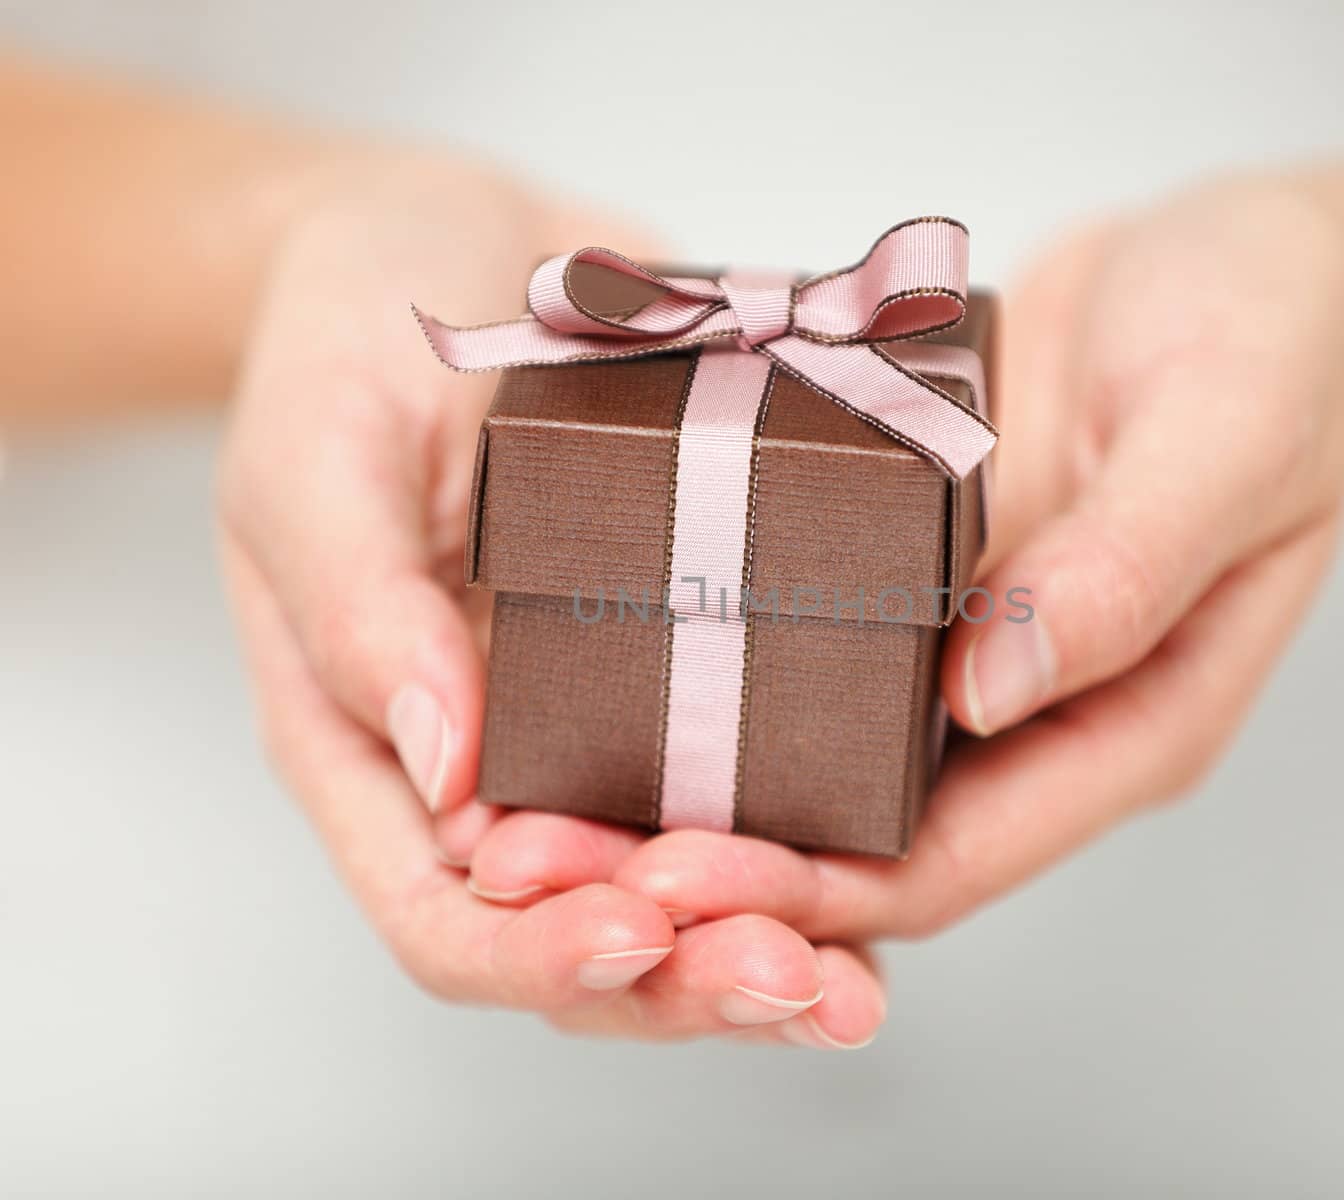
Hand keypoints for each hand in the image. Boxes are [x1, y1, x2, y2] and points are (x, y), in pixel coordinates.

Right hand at [218, 158, 884, 1045]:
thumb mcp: (316, 449)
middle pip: (586, 930)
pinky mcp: (691, 656)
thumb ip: (356, 606)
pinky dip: (816, 827)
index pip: (445, 915)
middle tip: (808, 987)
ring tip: (863, 976)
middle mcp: (495, 758)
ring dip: (775, 940)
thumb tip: (443, 771)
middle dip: (693, 980)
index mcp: (376, 741)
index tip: (641, 933)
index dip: (539, 952)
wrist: (459, 244)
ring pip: (683, 883)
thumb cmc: (348, 338)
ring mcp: (599, 717)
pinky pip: (753, 769)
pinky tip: (889, 845)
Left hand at [468, 180, 1343, 946]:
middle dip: (712, 860)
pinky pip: (802, 635)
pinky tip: (608, 649)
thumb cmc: (1275, 345)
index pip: (954, 858)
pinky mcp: (914, 565)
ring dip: (685, 780)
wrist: (1237, 261)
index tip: (678, 881)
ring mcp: (962, 640)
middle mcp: (1030, 708)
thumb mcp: (1231, 433)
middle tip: (552, 855)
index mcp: (1126, 721)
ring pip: (810, 752)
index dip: (815, 894)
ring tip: (543, 782)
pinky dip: (711, 661)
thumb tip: (990, 692)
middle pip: (856, 835)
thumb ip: (1130, 567)